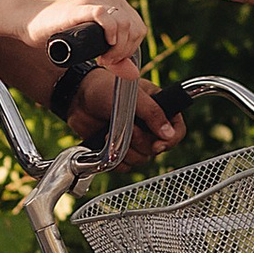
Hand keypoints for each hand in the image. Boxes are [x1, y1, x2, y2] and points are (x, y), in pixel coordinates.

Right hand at [23, 0, 145, 65]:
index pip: (139, 28)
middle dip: (125, 51)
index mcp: (115, 2)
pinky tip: (104, 45)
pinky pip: (105, 15)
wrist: (30, 20)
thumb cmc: (59, 32)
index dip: (130, 49)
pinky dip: (110, 33)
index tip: (111, 60)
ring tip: (102, 58)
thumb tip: (134, 73)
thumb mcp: (93, 46)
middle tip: (106, 61)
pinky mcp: (81, 6)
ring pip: (125, 23)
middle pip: (135, 28)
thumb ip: (114, 57)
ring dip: (118, 48)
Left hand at [67, 67, 182, 168]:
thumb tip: (168, 134)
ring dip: (126, 150)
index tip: (158, 144)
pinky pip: (125, 165)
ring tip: (110, 133)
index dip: (170, 140)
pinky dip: (115, 159)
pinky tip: (105, 142)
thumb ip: (152, 113)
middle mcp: (148, 125)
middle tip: (128, 129)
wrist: (76, 97)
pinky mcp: (118, 149)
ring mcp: (133, 138)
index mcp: (158, 108)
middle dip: (140, 142)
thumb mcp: (132, 95)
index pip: (177, 130)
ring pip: (141, 159)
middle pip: (157, 148)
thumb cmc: (104, 87)